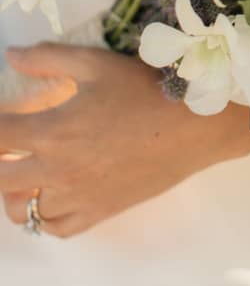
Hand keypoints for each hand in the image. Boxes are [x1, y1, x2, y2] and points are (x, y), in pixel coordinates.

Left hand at [0, 44, 249, 237]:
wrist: (194, 126)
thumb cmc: (146, 90)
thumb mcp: (97, 63)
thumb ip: (49, 58)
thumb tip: (11, 56)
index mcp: (53, 131)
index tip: (3, 114)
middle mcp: (57, 171)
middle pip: (0, 177)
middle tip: (11, 141)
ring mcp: (77, 197)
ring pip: (22, 209)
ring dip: (15, 188)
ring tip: (26, 168)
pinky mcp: (99, 212)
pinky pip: (55, 229)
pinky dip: (42, 216)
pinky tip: (50, 195)